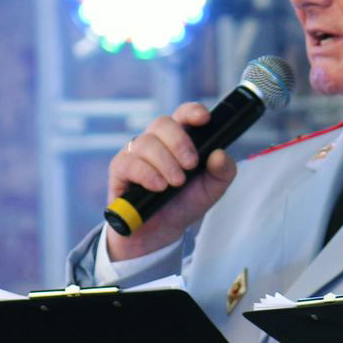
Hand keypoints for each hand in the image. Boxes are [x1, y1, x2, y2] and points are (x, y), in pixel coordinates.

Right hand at [106, 102, 238, 258]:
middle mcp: (156, 141)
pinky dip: (147, 174)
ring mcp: (136, 153)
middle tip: (191, 165)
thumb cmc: (184, 203)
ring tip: (175, 183)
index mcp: (179, 139)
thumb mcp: (211, 190)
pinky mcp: (120, 169)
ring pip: (146, 142)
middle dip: (179, 142)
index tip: (204, 119)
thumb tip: (220, 154)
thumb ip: (223, 172)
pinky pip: (129, 162)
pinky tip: (158, 187)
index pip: (183, 114)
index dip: (192, 111)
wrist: (160, 231)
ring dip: (165, 163)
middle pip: (162, 123)